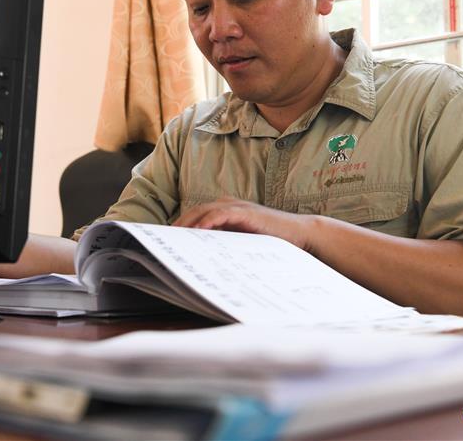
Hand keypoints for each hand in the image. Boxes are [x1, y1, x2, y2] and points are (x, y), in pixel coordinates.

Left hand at [173, 197, 315, 250]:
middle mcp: (228, 204)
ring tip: (174, 236)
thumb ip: (224, 243)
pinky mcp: (246, 212)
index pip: (196, 215)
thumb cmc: (272, 240)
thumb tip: (201, 257)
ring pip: (204, 211)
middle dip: (178, 225)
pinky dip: (208, 221)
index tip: (166, 239)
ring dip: (187, 223)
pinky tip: (198, 230)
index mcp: (226, 210)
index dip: (180, 225)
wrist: (299, 234)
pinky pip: (221, 214)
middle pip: (195, 212)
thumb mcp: (243, 242)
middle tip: (163, 240)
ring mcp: (237, 206)